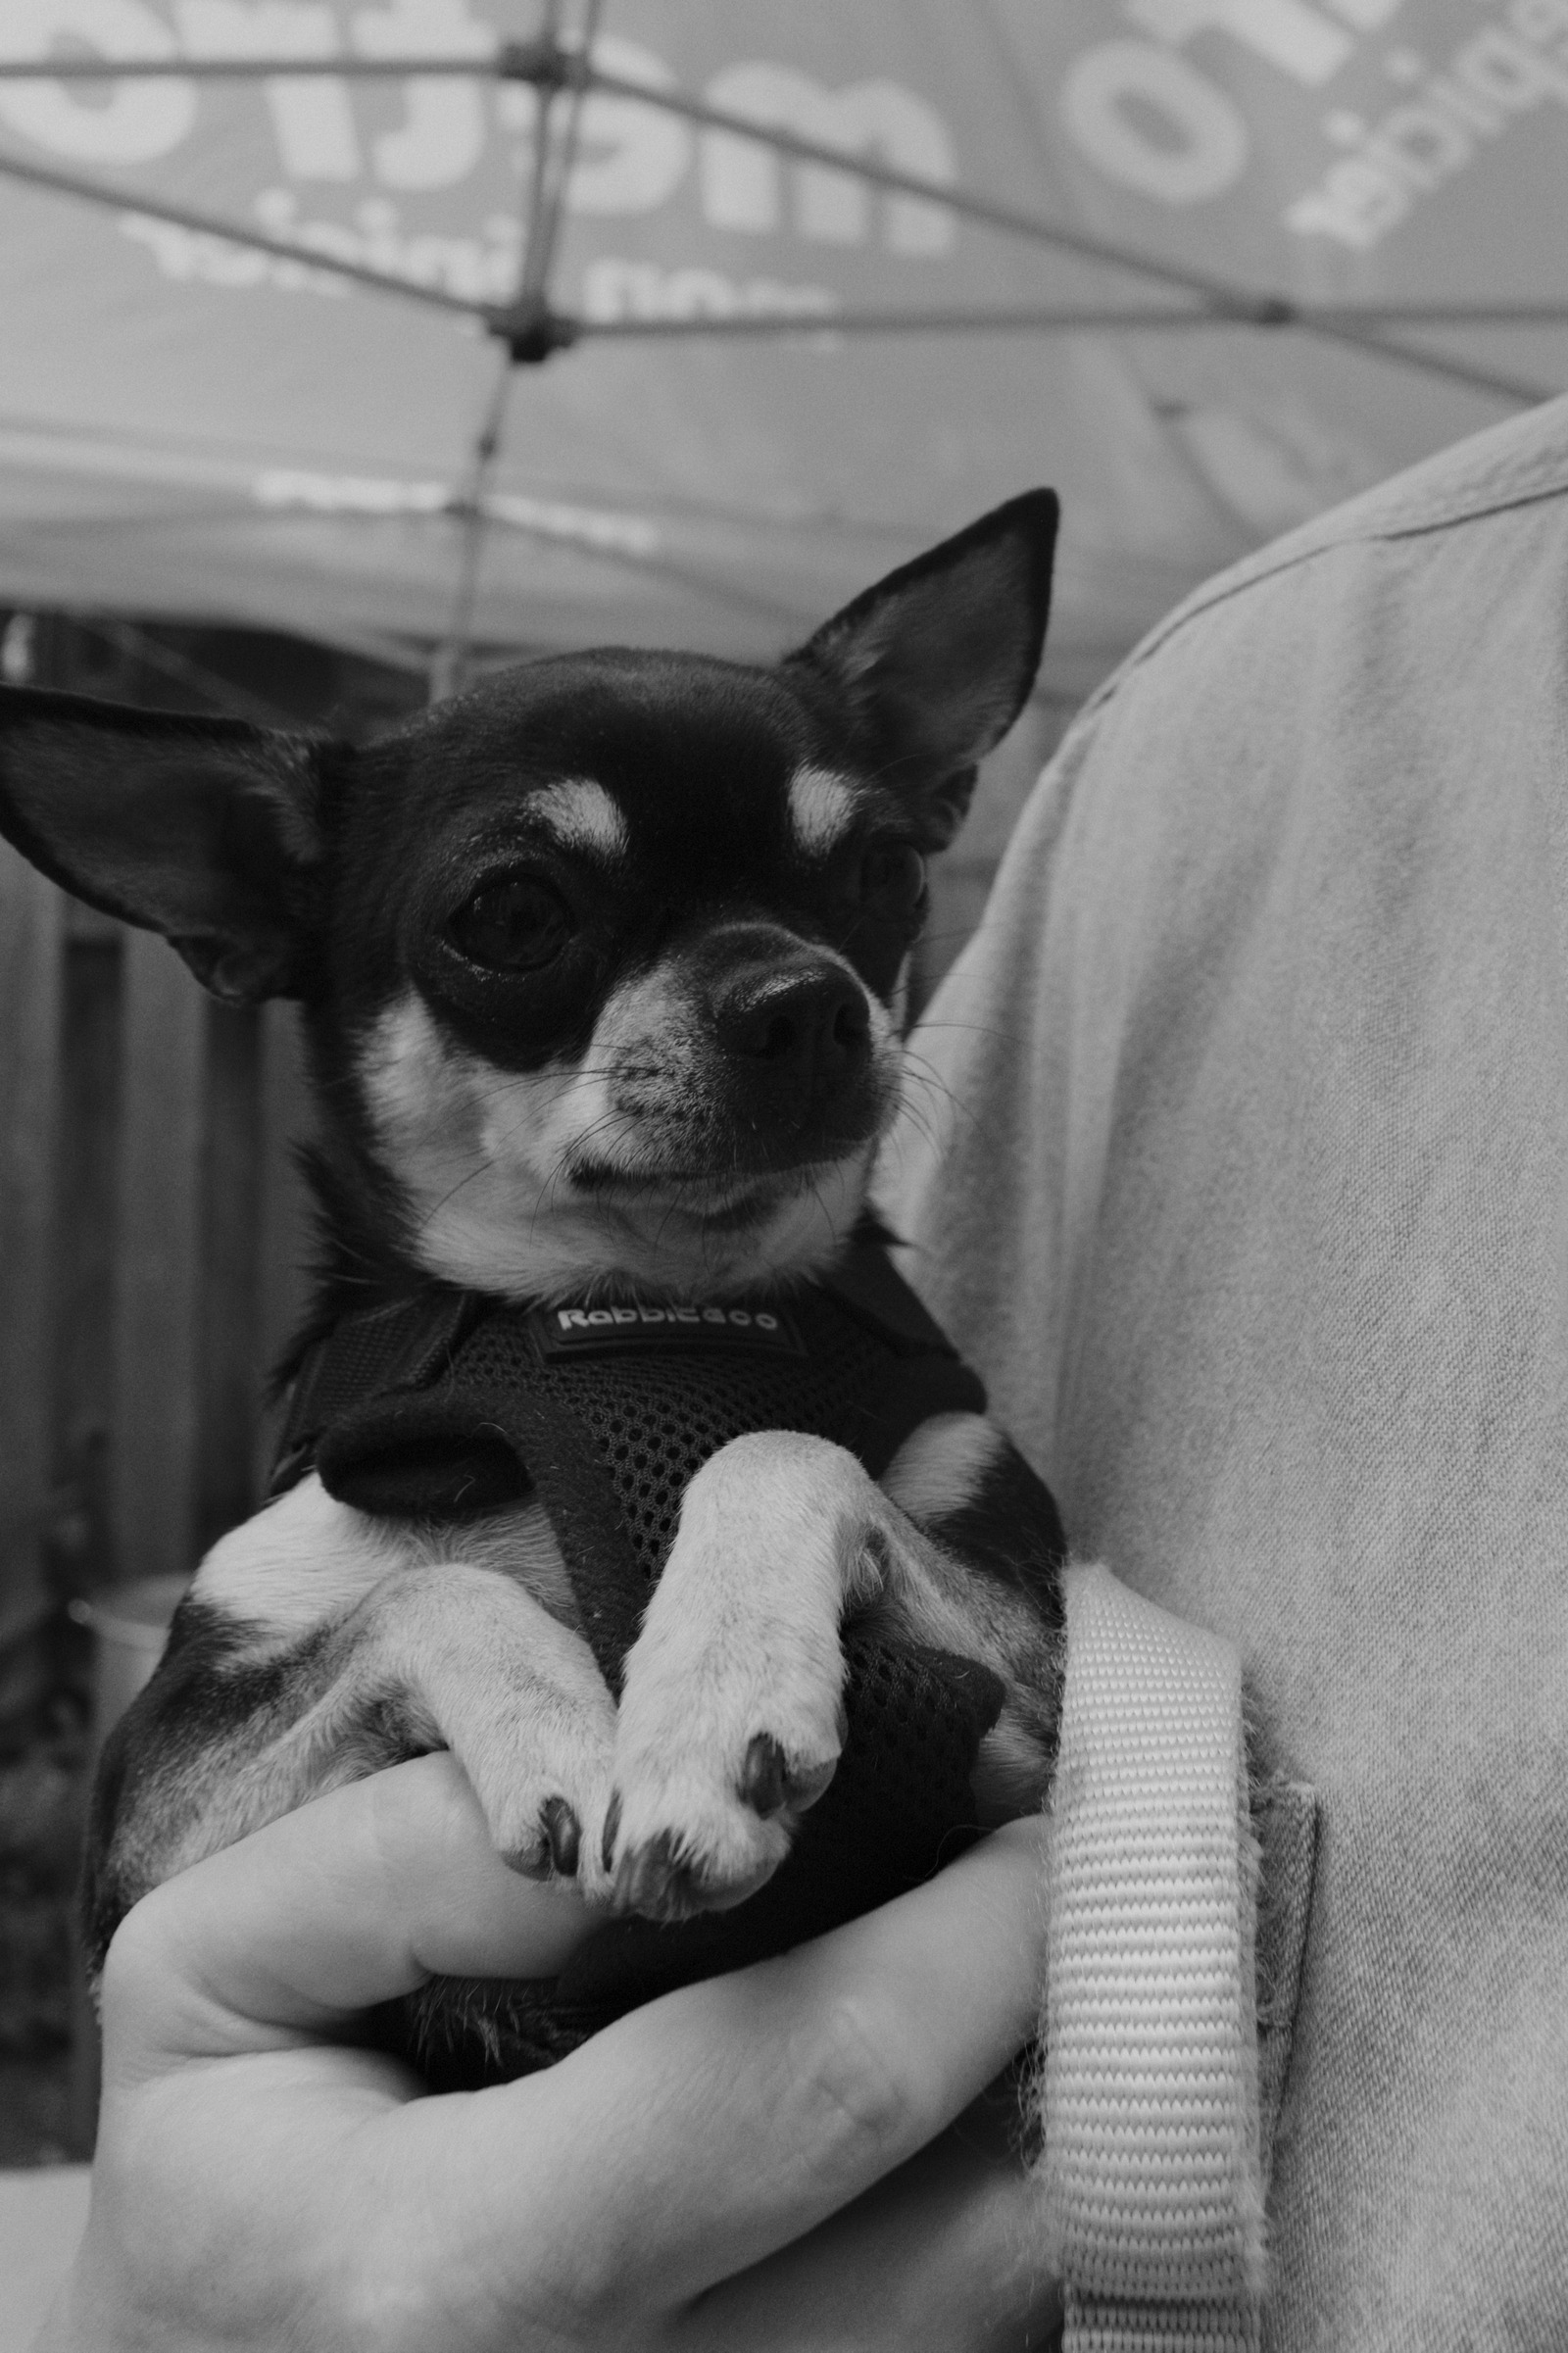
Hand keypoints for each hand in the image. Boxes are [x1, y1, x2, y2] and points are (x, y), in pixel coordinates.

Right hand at [39, 1755, 1056, 2351]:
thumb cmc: (218, 2169)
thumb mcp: (225, 1958)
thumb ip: (427, 1849)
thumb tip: (652, 1816)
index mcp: (458, 2281)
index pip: (816, 2080)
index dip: (971, 1935)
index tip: (1030, 1815)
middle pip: (967, 2244)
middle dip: (1064, 2031)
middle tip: (1098, 1884)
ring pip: (984, 2325)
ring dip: (1048, 2136)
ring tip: (1040, 1988)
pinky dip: (976, 2227)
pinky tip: (955, 2122)